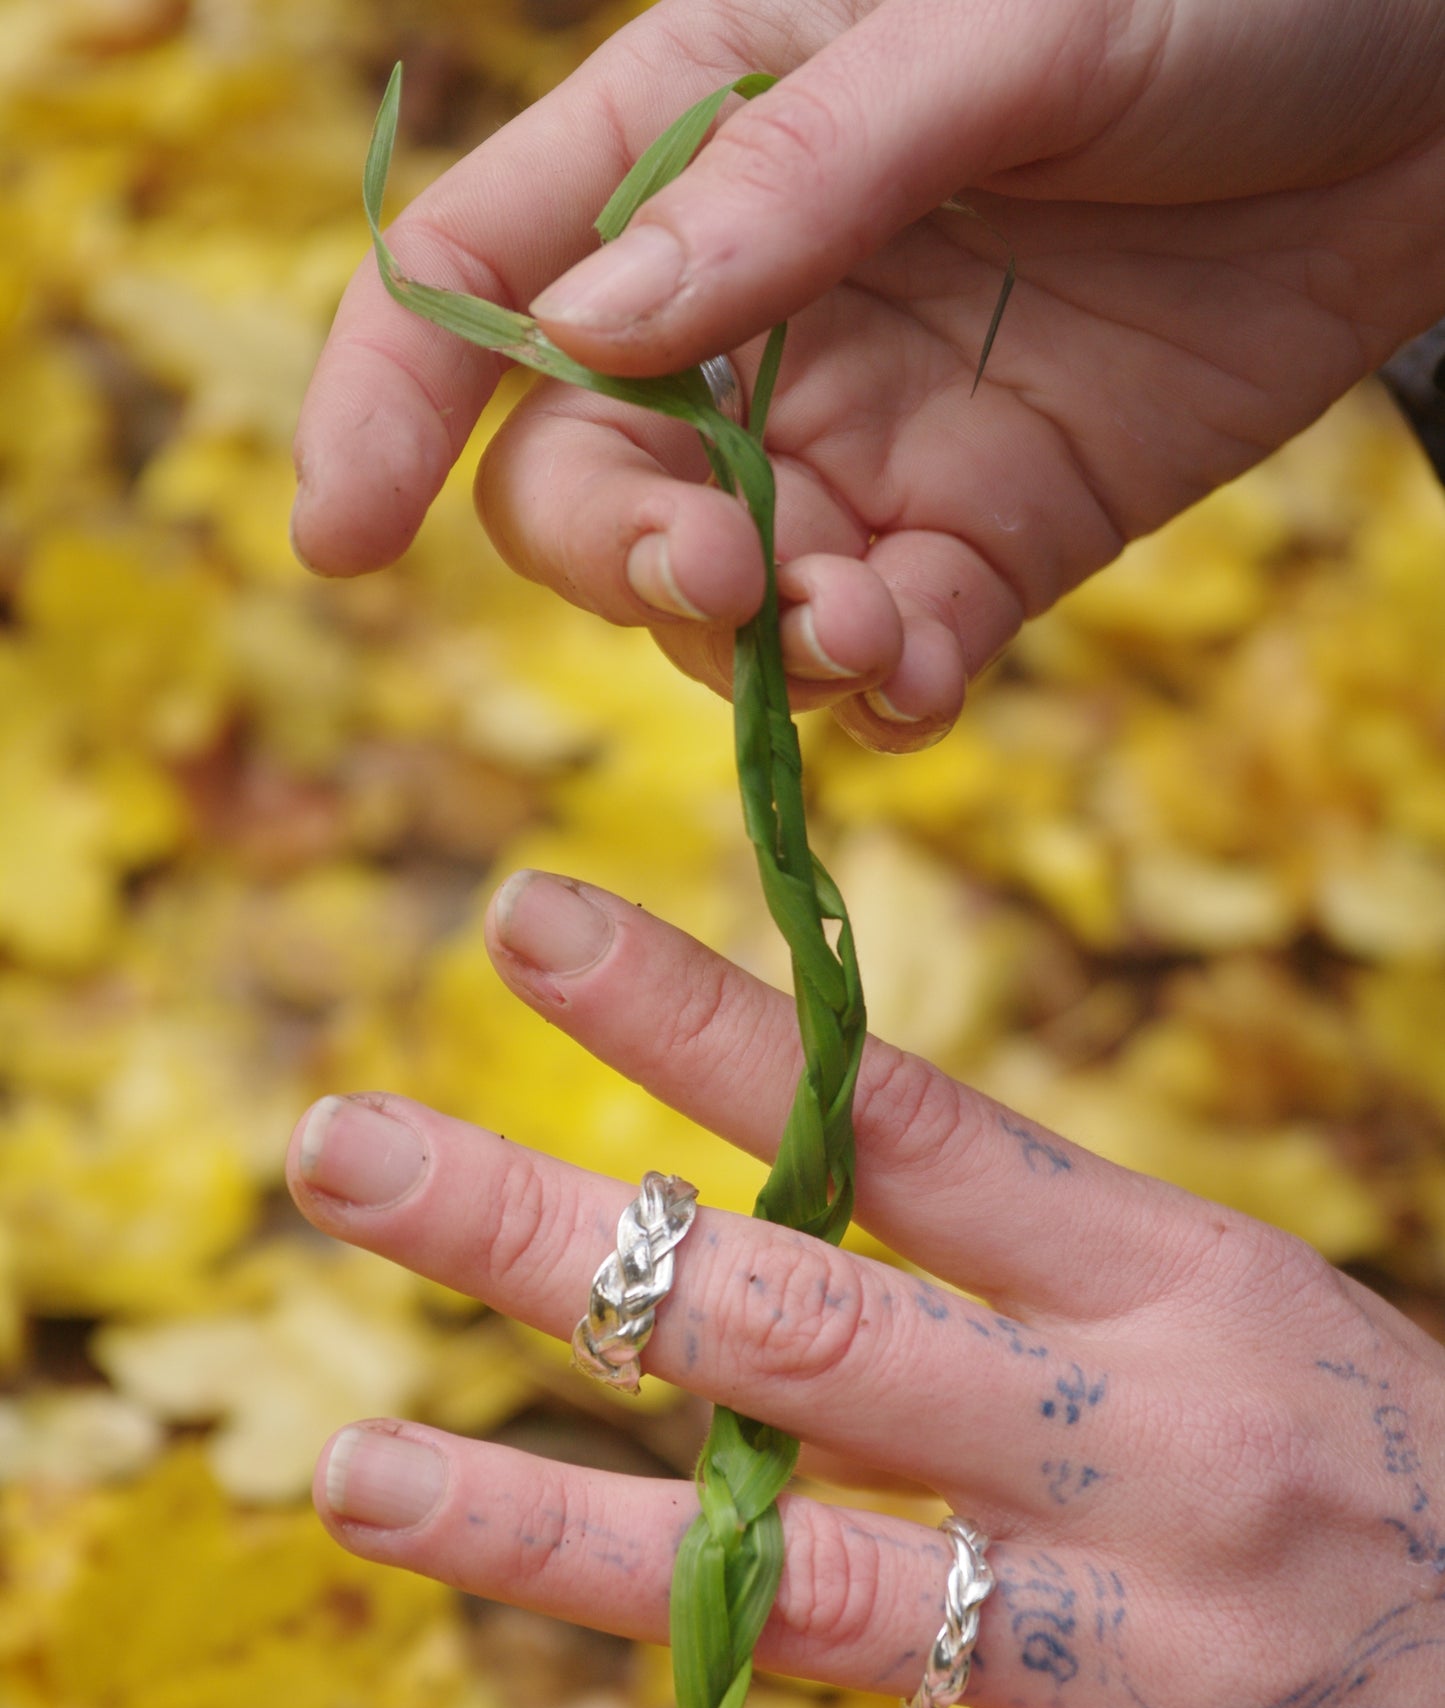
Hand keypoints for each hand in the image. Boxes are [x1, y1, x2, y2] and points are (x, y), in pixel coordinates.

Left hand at [288, 871, 1444, 1707]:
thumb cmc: (1400, 1497)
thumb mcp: (1248, 1328)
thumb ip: (1024, 1289)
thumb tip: (756, 1235)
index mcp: (1181, 1284)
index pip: (905, 1121)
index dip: (701, 1020)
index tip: (520, 921)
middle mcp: (1152, 1447)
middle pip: (801, 1321)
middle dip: (546, 1231)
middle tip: (337, 1147)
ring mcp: (1157, 1662)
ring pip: (811, 1581)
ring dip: (553, 1530)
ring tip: (351, 1472)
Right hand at [293, 0, 1444, 748]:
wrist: (1428, 86)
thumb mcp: (997, 30)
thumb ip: (791, 181)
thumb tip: (591, 338)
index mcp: (702, 139)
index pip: (487, 278)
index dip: (388, 405)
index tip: (341, 539)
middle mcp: (756, 312)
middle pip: (583, 478)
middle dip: (617, 558)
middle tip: (722, 583)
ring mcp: (866, 439)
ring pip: (722, 601)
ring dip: (756, 650)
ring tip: (865, 625)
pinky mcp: (984, 539)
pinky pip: (880, 652)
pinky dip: (879, 685)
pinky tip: (922, 662)